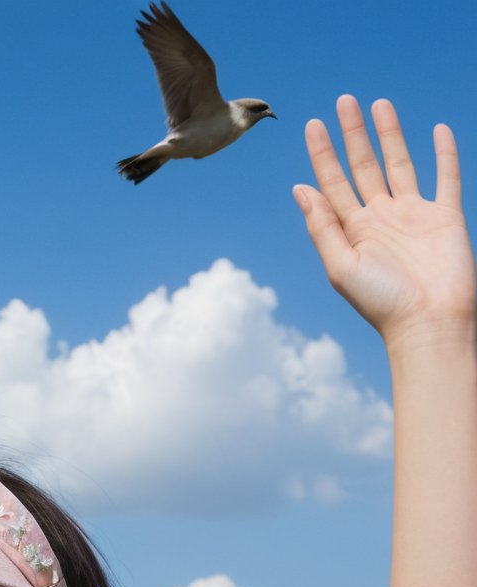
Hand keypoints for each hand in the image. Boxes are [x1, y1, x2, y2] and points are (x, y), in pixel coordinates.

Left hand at [293, 96, 476, 349]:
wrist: (429, 323)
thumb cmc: (382, 303)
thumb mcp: (342, 267)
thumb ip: (322, 227)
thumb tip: (300, 189)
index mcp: (354, 232)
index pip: (334, 184)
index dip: (323, 155)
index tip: (312, 124)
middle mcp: (382, 219)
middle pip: (364, 167)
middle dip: (353, 135)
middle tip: (343, 101)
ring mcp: (414, 215)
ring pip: (400, 164)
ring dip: (390, 135)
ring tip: (378, 104)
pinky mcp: (446, 217)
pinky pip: (446, 177)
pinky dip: (445, 153)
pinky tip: (438, 130)